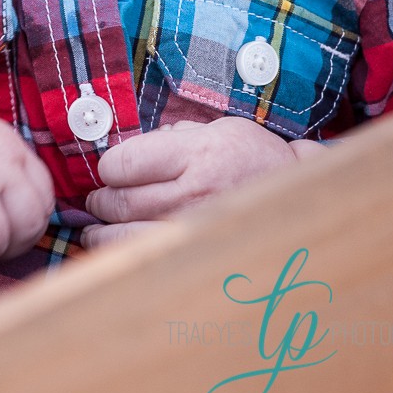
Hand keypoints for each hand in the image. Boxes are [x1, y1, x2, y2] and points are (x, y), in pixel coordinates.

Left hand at [81, 116, 321, 248]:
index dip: (108, 167)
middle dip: (100, 202)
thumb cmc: (250, 158)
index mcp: (197, 154)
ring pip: (126, 238)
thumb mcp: (216, 129)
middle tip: (97, 202)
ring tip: (97, 230)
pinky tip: (117, 252)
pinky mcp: (198, 258)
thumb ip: (172, 138)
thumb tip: (131, 154)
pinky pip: (147, 263)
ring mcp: (195, 231)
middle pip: (120, 202)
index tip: (110, 171)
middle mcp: (193, 194)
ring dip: (102, 234)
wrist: (296, 198)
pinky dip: (123, 259)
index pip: (124, 164)